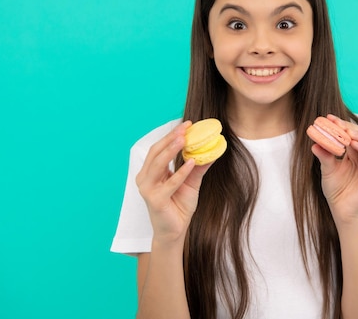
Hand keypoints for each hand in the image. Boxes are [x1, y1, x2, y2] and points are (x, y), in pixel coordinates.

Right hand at [136, 121, 212, 243]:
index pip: (159, 148)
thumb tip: (212, 150)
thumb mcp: (191, 183)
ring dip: (171, 150)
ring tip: (184, 139)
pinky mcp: (156, 200)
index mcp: (150, 172)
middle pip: (156, 152)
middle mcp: (145, 178)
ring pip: (158, 164)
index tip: (186, 125)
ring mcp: (148, 189)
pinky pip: (169, 183)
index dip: (171, 135)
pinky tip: (192, 162)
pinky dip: (181, 172)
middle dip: (171, 138)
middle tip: (185, 127)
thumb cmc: (179, 207)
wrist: (174, 232)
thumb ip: (198, 168)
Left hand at [310, 115, 357, 224]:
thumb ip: (324, 156)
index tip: (329, 118)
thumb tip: (314, 143)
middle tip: (336, 123)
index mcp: (355, 154)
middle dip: (350, 127)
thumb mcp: (327, 171)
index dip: (343, 125)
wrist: (342, 212)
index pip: (353, 134)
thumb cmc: (337, 191)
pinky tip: (353, 144)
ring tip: (347, 132)